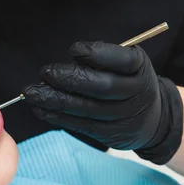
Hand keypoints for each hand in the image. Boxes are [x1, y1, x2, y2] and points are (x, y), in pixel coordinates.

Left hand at [24, 41, 183, 162]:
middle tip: (45, 73)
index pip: (120, 60)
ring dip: (55, 100)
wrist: (152, 119)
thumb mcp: (126, 65)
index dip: (97, 54)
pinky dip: (58, 117)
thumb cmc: (129, 82)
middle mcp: (135, 93)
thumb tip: (63, 66)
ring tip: (31, 93)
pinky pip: (81, 125)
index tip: (74, 50)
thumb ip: (101, 62)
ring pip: (86, 108)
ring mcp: (123, 116)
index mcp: (140, 68)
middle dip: (69, 79)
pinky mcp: (110, 135)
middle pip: (101, 87)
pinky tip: (40, 110)